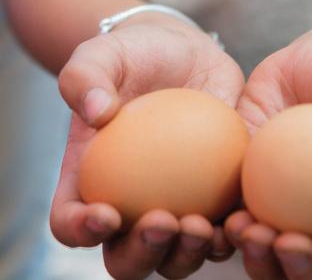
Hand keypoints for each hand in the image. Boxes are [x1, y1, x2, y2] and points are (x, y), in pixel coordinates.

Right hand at [50, 12, 242, 279]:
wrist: (181, 54)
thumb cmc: (133, 57)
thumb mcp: (101, 55)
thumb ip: (84, 77)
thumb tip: (95, 112)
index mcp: (90, 182)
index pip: (70, 223)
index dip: (81, 231)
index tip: (107, 213)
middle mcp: (128, 206)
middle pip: (125, 257)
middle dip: (141, 254)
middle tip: (164, 220)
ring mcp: (172, 206)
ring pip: (174, 257)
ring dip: (187, 254)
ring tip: (203, 225)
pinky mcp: (212, 199)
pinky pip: (220, 232)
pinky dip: (230, 236)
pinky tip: (241, 219)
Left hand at [225, 35, 311, 278]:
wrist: (303, 71)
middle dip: (307, 271)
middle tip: (286, 242)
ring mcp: (291, 219)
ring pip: (278, 262)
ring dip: (260, 259)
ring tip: (245, 229)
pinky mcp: (253, 204)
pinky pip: (240, 230)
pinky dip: (227, 234)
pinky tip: (214, 219)